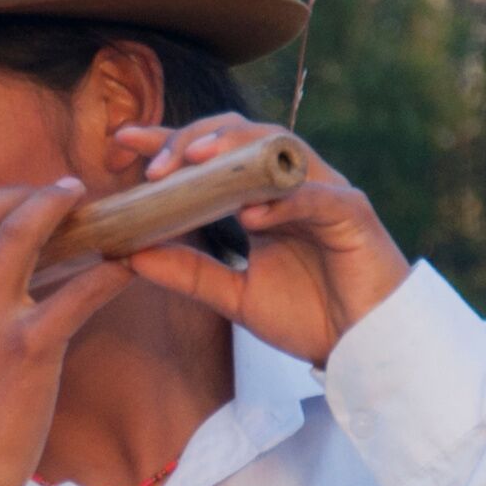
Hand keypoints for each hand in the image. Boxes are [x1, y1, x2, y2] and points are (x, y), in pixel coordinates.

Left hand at [108, 116, 409, 366]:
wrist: (364, 350)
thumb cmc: (309, 317)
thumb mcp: (234, 297)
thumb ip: (187, 273)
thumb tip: (127, 255)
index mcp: (260, 197)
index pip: (210, 154)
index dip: (167, 139)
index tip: (120, 141)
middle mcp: (291, 183)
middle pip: (240, 135)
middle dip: (194, 139)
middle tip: (155, 165)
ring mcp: (324, 191)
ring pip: (279, 147)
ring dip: (236, 149)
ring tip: (195, 161)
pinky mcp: (353, 213)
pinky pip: (316, 195)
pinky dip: (284, 199)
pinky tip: (251, 212)